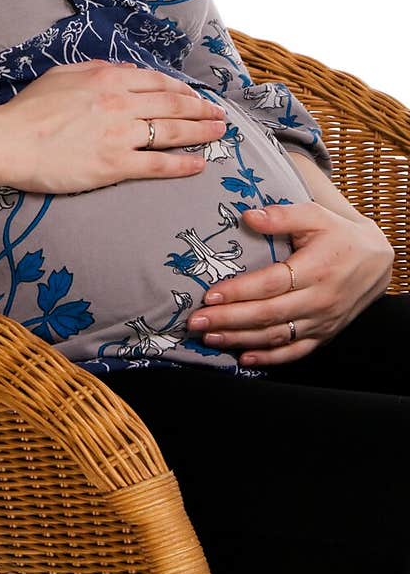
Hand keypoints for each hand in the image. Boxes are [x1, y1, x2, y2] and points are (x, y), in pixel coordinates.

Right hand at [0, 60, 228, 193]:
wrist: (9, 140)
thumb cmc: (30, 108)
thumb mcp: (65, 74)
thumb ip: (99, 69)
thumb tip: (126, 71)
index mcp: (109, 79)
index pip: (158, 83)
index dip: (183, 90)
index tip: (196, 97)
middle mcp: (121, 103)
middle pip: (174, 106)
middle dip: (202, 110)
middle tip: (219, 116)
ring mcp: (121, 135)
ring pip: (173, 132)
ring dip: (201, 132)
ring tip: (218, 134)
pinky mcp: (115, 165)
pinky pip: (158, 164)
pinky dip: (182, 164)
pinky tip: (198, 164)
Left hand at [186, 201, 393, 365]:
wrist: (377, 262)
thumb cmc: (339, 235)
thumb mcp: (315, 215)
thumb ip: (282, 215)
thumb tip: (248, 216)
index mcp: (316, 269)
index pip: (271, 284)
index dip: (239, 291)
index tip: (209, 294)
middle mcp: (319, 300)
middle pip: (268, 314)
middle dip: (228, 319)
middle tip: (196, 322)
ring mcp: (322, 321)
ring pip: (276, 336)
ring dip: (240, 339)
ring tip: (209, 337)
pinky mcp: (324, 334)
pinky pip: (295, 351)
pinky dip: (269, 359)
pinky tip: (243, 357)